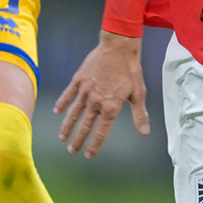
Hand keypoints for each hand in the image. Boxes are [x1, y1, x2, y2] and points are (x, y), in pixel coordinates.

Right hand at [54, 30, 149, 157]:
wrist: (118, 47)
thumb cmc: (131, 70)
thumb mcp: (138, 93)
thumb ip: (139, 114)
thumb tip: (145, 132)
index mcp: (111, 106)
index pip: (101, 131)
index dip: (95, 145)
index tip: (88, 155)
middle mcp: (96, 101)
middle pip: (85, 125)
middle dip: (78, 140)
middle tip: (71, 151)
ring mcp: (86, 90)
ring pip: (74, 112)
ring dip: (67, 126)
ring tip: (62, 137)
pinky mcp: (79, 79)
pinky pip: (68, 94)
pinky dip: (62, 103)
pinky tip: (57, 112)